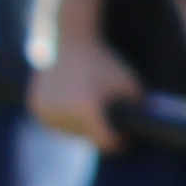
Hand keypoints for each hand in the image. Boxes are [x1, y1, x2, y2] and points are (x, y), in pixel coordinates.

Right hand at [29, 38, 138, 152]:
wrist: (69, 42)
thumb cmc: (105, 63)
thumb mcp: (131, 85)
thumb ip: (140, 110)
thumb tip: (148, 131)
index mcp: (85, 111)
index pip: (106, 143)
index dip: (119, 141)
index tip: (126, 136)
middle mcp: (62, 115)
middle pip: (88, 139)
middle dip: (101, 131)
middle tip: (109, 115)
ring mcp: (46, 113)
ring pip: (72, 134)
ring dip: (83, 127)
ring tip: (92, 105)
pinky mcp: (36, 109)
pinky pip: (57, 125)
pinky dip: (67, 120)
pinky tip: (74, 104)